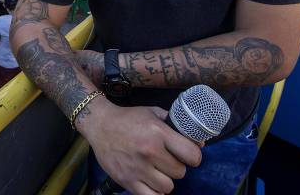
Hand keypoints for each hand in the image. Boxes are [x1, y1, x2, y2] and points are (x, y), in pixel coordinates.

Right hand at [80, 100, 201, 194]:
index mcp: (158, 132)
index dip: (193, 156)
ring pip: (168, 187)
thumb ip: (175, 124)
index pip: (192, 155)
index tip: (188, 155)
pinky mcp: (127, 181)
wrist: (99, 124)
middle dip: (176, 167)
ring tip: (157, 171)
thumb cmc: (129, 118)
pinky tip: (151, 182)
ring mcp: (137, 168)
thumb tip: (200, 142)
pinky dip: (154, 192)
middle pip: (180, 172)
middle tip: (167, 161)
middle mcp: (149, 151)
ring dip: (165, 180)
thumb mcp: (153, 112)